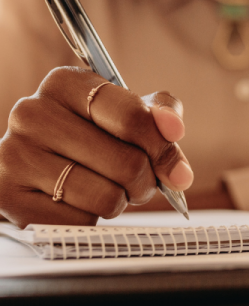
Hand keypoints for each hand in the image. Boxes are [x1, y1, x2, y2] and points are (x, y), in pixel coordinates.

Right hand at [0, 67, 193, 227]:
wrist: (36, 164)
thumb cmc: (90, 134)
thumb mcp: (124, 112)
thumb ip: (158, 113)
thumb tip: (174, 129)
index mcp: (65, 84)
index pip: (132, 117)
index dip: (162, 146)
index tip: (175, 165)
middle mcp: (33, 114)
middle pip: (126, 162)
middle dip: (147, 180)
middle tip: (142, 181)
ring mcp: (16, 156)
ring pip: (106, 197)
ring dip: (122, 201)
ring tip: (113, 190)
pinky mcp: (10, 197)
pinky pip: (81, 221)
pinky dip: (93, 218)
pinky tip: (82, 202)